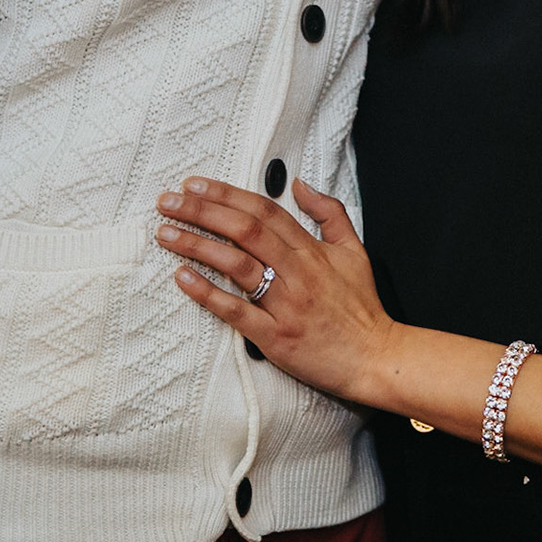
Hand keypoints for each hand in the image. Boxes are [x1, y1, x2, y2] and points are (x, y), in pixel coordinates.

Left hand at [158, 177, 400, 404]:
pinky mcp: (275, 337)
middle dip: (202, 211)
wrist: (375, 357)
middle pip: (244, 230)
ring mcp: (284, 304)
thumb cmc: (362, 307)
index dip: (227, 194)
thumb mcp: (354, 250)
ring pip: (236, 265)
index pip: (264, 211)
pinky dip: (207, 293)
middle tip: (169, 201)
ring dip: (197, 245)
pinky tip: (182, 277)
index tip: (196, 185)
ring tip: (166, 232)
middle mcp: (296, 272)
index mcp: (311, 250)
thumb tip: (301, 185)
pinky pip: (236, 311)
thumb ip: (330, 213)